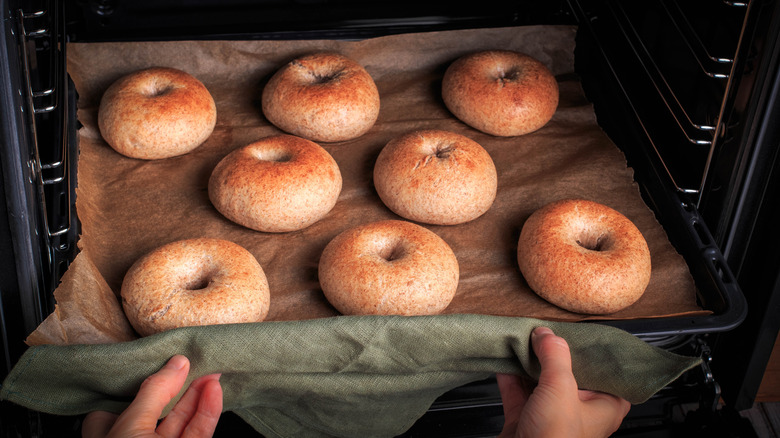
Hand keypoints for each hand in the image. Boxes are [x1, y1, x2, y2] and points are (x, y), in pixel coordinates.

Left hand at [82, 355, 222, 437]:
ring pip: (181, 420)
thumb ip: (155, 392)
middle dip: (178, 383)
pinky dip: (208, 412)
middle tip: (195, 360)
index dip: (139, 379)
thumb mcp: (131, 425)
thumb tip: (176, 363)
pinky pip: (198, 432)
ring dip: (198, 394)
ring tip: (211, 371)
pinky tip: (214, 391)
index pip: (119, 401)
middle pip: (158, 408)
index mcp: (107, 434)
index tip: (161, 359)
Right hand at [497, 327, 630, 437]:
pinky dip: (510, 376)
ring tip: (521, 340)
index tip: (580, 332)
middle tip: (544, 332)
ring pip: (541, 381)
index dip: (593, 351)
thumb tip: (547, 334)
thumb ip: (555, 355)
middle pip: (568, 373)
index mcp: (604, 407)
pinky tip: (503, 360)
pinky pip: (518, 392)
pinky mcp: (525, 421)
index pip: (606, 372)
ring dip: (528, 363)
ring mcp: (550, 417)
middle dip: (553, 353)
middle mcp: (579, 412)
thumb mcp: (561, 388)